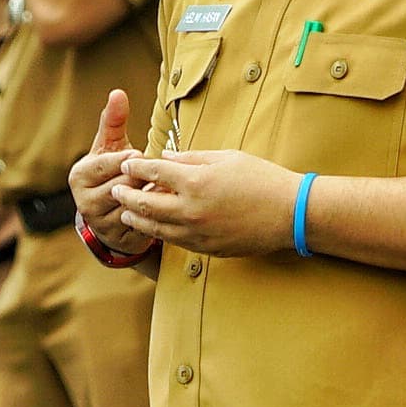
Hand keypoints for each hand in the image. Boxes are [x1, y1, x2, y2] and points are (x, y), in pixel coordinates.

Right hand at [71, 90, 157, 256]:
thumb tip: (118, 92)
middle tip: (156, 171)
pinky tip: (162, 204)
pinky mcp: (116, 236)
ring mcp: (99, 221)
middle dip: (141, 177)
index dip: (126, 158)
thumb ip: (113, 121)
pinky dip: (153, 212)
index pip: (106, 164)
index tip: (140, 153)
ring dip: (150, 195)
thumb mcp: (110, 146)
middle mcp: (84, 201)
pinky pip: (140, 221)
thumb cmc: (110, 171)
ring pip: (132, 203)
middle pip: (122, 184)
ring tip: (161, 186)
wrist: (110, 210)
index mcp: (80, 175)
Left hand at [110, 149, 303, 259]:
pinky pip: (174, 241)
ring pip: (155, 228)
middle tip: (116, 190)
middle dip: (126, 196)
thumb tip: (166, 158)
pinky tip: (154, 228)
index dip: (136, 168)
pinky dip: (159, 233)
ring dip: (136, 220)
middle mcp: (191, 210)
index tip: (126, 165)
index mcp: (195, 181)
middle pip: (145, 204)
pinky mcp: (206, 249)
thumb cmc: (262, 179)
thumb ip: (192, 158)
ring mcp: (197, 233)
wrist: (289, 214)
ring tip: (125, 214)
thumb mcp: (227, 158)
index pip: (154, 172)